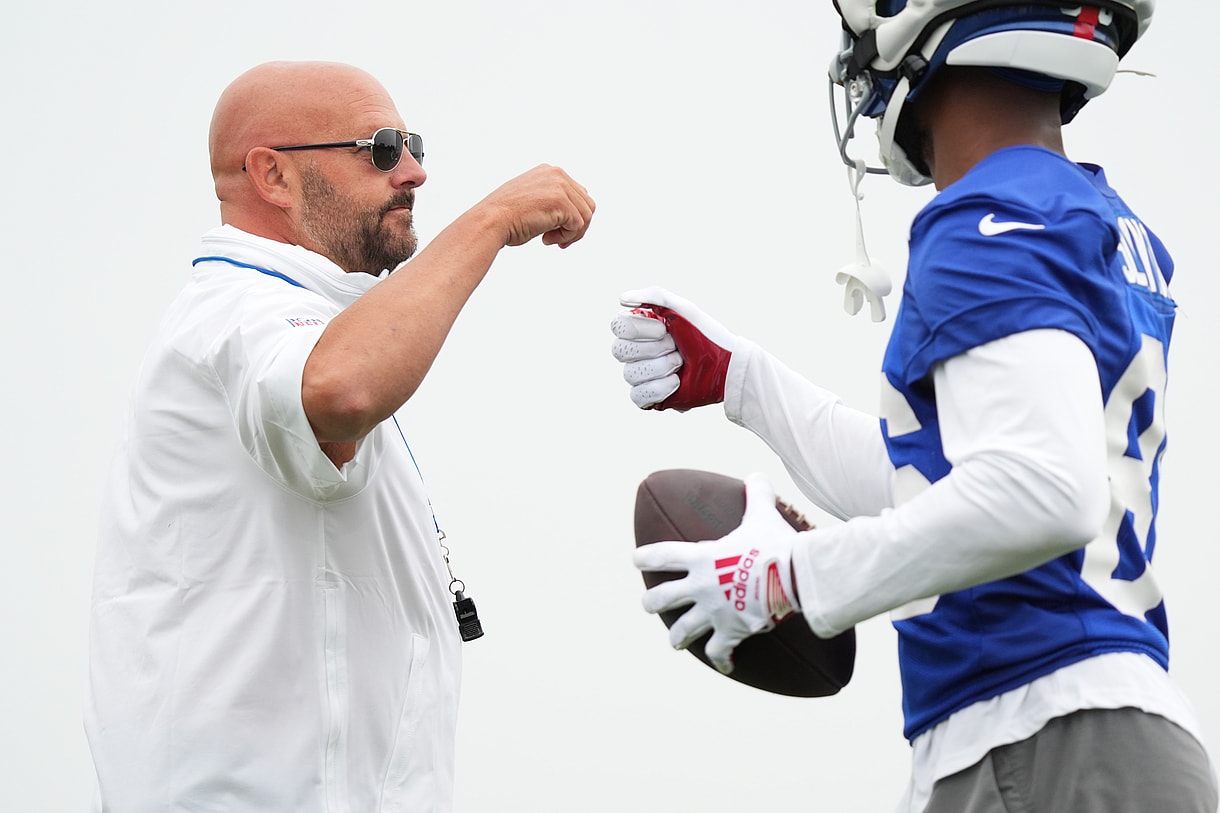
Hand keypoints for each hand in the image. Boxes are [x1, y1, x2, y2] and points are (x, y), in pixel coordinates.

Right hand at [478, 164, 594, 248]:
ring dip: (571, 234)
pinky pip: (578, 225)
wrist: (490, 221)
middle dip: (576, 227)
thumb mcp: (531, 201)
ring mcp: (560, 186)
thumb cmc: (505, 218)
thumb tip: (575, 216)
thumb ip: (551, 200)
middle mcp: (557, 174)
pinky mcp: (561, 201)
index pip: (578, 195)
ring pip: (586, 216)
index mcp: (549, 171)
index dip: (572, 217)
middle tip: (557, 240)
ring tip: (550, 240)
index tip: (554, 231)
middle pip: (587, 204)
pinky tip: (545, 240)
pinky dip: (566, 238)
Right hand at [609, 286, 738, 410]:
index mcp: (639, 329)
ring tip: (680, 364)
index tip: (664, 329)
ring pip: (630, 374)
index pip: (619, 327)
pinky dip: (660, 388)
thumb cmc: (704, 335)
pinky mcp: (647, 398)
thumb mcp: (682, 308)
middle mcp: (635, 352)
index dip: (640, 330)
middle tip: (677, 348)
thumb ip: (653, 296)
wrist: (725, 364)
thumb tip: (622, 299)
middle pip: (620, 350)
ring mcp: (640, 375)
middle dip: (654, 349)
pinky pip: (637, 395)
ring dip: (661, 367)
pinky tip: (676, 382)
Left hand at [633, 473, 801, 673]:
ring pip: (682, 631)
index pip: (661, 556)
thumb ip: (757, 495)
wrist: (796, 575)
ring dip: (677, 638)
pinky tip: (726, 666)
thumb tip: (758, 475)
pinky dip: (723, 661)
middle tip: (649, 605)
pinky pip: (720, 653)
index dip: (645, 558)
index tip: (636, 560)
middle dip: (651, 603)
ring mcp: (714, 611)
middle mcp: (701, 586)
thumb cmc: (777, 543)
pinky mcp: (732, 631)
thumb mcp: (763, 515)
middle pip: (661, 598)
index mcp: (702, 557)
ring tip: (676, 642)